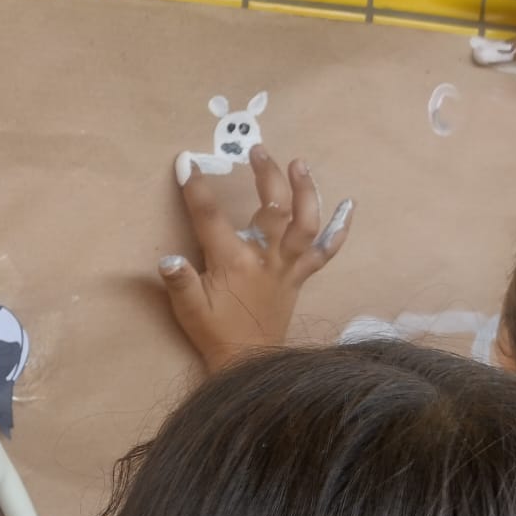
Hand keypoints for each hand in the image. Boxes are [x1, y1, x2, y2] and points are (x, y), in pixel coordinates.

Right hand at [161, 146, 351, 370]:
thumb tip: (166, 259)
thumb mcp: (188, 310)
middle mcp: (265, 258)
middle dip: (265, 175)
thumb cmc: (215, 333)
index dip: (197, 188)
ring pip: (305, 222)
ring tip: (300, 164)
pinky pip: (324, 250)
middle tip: (257, 151)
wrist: (249, 364)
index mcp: (232, 261)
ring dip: (305, 190)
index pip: (210, 216)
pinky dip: (339, 228)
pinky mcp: (300, 277)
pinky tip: (349, 206)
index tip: (188, 162)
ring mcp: (287, 266)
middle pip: (271, 206)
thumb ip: (179, 281)